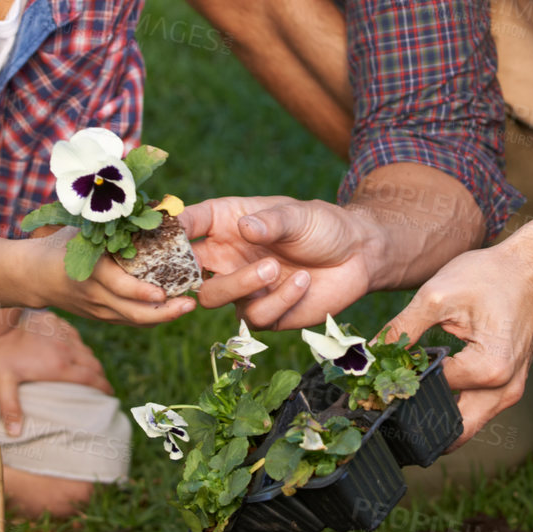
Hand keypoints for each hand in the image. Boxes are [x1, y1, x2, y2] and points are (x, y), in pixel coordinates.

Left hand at [0, 307, 112, 435]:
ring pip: (86, 349)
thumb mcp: (1, 382)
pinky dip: (80, 346)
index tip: (110, 394)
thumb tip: (14, 433)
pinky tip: (74, 351)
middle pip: (93, 364)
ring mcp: (62, 333)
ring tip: (90, 371)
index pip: (91, 378)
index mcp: (58, 366)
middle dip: (100, 376)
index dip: (103, 386)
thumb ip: (10, 407)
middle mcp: (66, 349)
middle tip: (102, 386)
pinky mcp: (56, 322)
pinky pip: (75, 336)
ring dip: (91, 361)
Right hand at [25, 228, 197, 325]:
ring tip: (188, 306)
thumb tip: (145, 211)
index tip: (163, 292)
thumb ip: (109, 230)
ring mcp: (97, 310)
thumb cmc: (59, 245)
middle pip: (133, 312)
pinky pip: (128, 320)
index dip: (141, 292)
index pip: (119, 286)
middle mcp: (95, 295)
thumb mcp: (81, 234)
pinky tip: (170, 309)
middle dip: (164, 312)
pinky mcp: (100, 317)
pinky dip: (150, 317)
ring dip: (162, 317)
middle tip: (190, 304)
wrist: (30, 276)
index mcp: (89, 271)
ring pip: (134, 320)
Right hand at [177, 195, 380, 328]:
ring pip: (213, 296)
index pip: (188, 225)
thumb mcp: (298, 215)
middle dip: (184, 272)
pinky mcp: (265, 313)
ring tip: (272, 268)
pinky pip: (255, 315)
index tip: (172, 233)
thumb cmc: (323, 226)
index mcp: (225, 224)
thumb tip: (245, 228)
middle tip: (199, 267)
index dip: (174, 230)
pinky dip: (278, 299)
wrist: (359, 256)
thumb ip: (272, 222)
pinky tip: (303, 281)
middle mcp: (227, 257)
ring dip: (241, 284)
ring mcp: (243, 288)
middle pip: (186, 270)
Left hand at [381, 240, 532, 443]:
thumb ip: (401, 329)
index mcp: (488, 370)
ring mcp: (511, 391)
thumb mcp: (436, 296)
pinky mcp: (510, 385)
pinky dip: (453, 403)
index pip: (430, 392)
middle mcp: (505, 390)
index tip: (378, 378)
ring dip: (436, 414)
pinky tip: (431, 383)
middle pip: (453, 430)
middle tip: (388, 405)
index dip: (400, 384)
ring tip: (406, 392)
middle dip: (418, 422)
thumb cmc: (491, 276)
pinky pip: (477, 408)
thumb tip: (370, 353)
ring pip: (466, 424)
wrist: (532, 267)